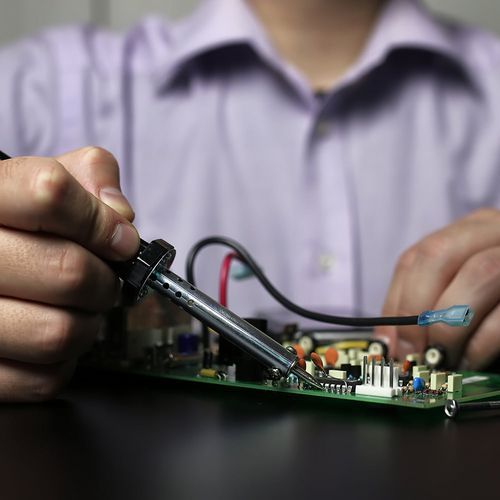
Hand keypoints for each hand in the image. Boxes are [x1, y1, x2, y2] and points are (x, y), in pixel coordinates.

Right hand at [0, 147, 138, 400]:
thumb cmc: (17, 222)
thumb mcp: (44, 178)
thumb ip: (88, 176)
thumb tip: (121, 216)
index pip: (50, 193)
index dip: (101, 220)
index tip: (121, 239)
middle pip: (68, 270)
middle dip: (106, 280)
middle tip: (105, 279)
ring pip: (58, 332)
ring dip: (89, 323)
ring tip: (80, 309)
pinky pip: (44, 378)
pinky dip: (65, 362)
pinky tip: (53, 331)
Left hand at [374, 208, 499, 369]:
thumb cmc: (497, 296)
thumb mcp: (464, 288)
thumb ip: (430, 305)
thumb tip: (390, 344)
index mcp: (470, 230)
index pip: (416, 257)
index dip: (396, 302)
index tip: (387, 343)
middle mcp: (497, 231)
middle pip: (439, 255)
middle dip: (416, 310)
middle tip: (412, 352)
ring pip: (478, 274)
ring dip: (449, 327)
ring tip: (440, 360)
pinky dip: (483, 341)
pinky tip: (470, 360)